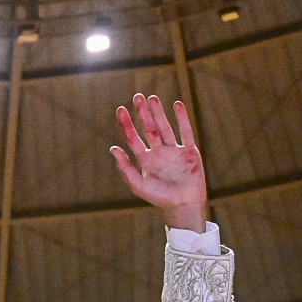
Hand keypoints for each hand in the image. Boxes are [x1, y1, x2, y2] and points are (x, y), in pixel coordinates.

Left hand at [111, 95, 206, 231]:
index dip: (127, 125)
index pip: (134, 138)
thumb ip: (125, 167)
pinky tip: (176, 105)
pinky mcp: (189, 151)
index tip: (120, 109)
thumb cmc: (159, 198)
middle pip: (149, 128)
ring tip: (152, 98)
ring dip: (158, 112)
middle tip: (137, 97)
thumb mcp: (138, 184)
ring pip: (165, 127)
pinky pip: (185, 131)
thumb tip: (113, 148)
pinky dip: (181, 118)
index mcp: (146, 160)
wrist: (182, 205)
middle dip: (143, 113)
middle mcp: (159, 153)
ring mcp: (174, 151)